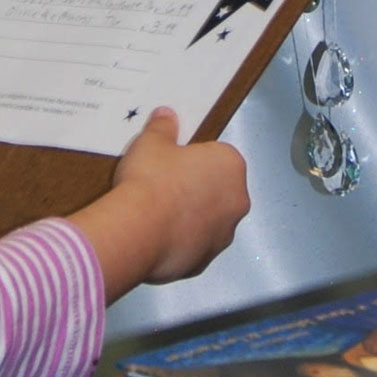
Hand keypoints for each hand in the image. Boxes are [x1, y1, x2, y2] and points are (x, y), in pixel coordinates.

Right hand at [72, 108, 249, 297]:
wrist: (138, 230)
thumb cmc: (152, 177)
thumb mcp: (152, 142)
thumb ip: (163, 127)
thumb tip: (166, 114)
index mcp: (231, 166)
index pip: (217, 156)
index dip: (192, 159)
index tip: (171, 164)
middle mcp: (237, 201)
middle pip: (217, 190)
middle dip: (195, 190)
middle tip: (163, 188)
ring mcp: (224, 236)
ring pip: (207, 221)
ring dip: (190, 218)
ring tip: (155, 216)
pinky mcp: (205, 262)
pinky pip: (193, 246)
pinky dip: (180, 242)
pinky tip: (155, 237)